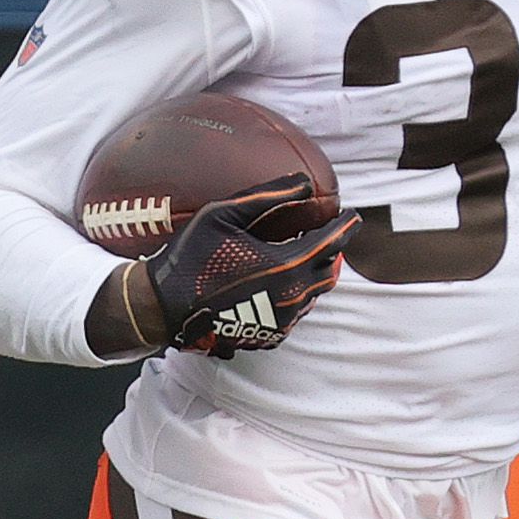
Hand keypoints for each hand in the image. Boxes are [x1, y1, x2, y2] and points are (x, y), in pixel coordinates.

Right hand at [134, 184, 348, 357]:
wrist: (166, 308)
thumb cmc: (192, 257)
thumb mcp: (223, 215)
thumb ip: (268, 196)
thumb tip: (304, 182)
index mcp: (286, 266)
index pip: (331, 244)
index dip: (345, 227)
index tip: (352, 216)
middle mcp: (291, 297)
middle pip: (329, 272)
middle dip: (333, 253)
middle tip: (328, 236)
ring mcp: (281, 322)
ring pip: (313, 295)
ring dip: (313, 274)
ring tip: (303, 256)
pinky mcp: (269, 336)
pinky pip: (295, 314)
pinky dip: (295, 296)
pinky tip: (279, 283)